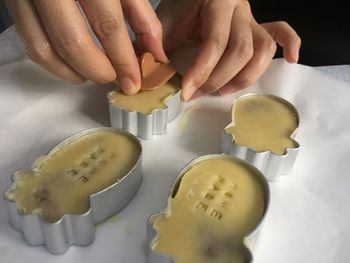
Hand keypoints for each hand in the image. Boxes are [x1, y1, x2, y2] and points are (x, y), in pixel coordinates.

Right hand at [6, 0, 166, 93]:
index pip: (107, 25)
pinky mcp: (15, 5)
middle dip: (99, 71)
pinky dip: (56, 66)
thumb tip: (156, 55)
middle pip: (73, 43)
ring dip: (76, 72)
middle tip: (114, 77)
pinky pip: (32, 46)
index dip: (123, 60)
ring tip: (97, 74)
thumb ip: (142, 17)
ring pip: (47, 50)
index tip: (133, 82)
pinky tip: (75, 69)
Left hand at [157, 0, 300, 100]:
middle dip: (219, 79)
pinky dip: (290, 45)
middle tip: (199, 93)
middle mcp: (240, 7)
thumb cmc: (175, 12)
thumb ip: (158, 47)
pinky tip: (291, 60)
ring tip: (223, 91)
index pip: (215, 42)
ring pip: (263, 49)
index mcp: (216, 1)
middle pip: (242, 50)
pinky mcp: (257, 26)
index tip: (186, 92)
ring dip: (245, 76)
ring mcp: (251, 17)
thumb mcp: (163, 26)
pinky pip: (280, 32)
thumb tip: (155, 76)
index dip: (201, 71)